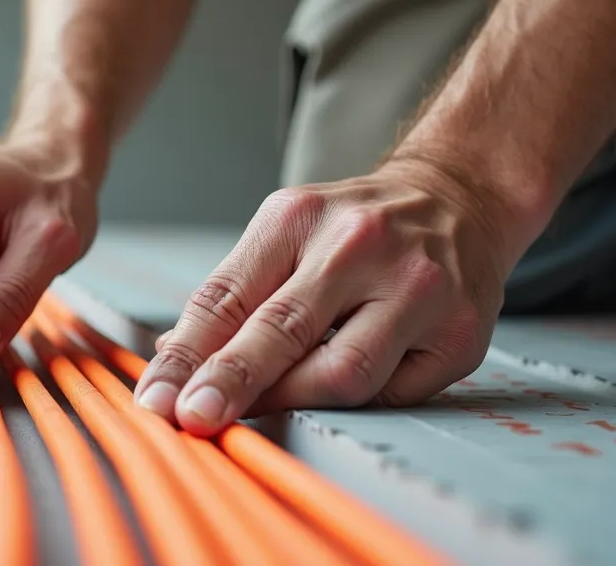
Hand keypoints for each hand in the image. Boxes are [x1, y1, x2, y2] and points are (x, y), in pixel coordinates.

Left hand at [132, 159, 513, 435]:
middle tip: (193, 418)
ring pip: (341, 371)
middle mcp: (359, 245)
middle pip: (282, 330)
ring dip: (291, 400)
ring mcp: (416, 288)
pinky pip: (392, 390)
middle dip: (229, 382)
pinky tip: (342, 389)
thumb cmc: (357, 228)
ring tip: (261, 412)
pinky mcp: (458, 332)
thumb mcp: (286, 234)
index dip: (187, 355)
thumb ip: (234, 295)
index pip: (228, 296)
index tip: (157, 398)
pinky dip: (358, 401)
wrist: (456, 198)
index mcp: (298, 217)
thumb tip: (172, 362)